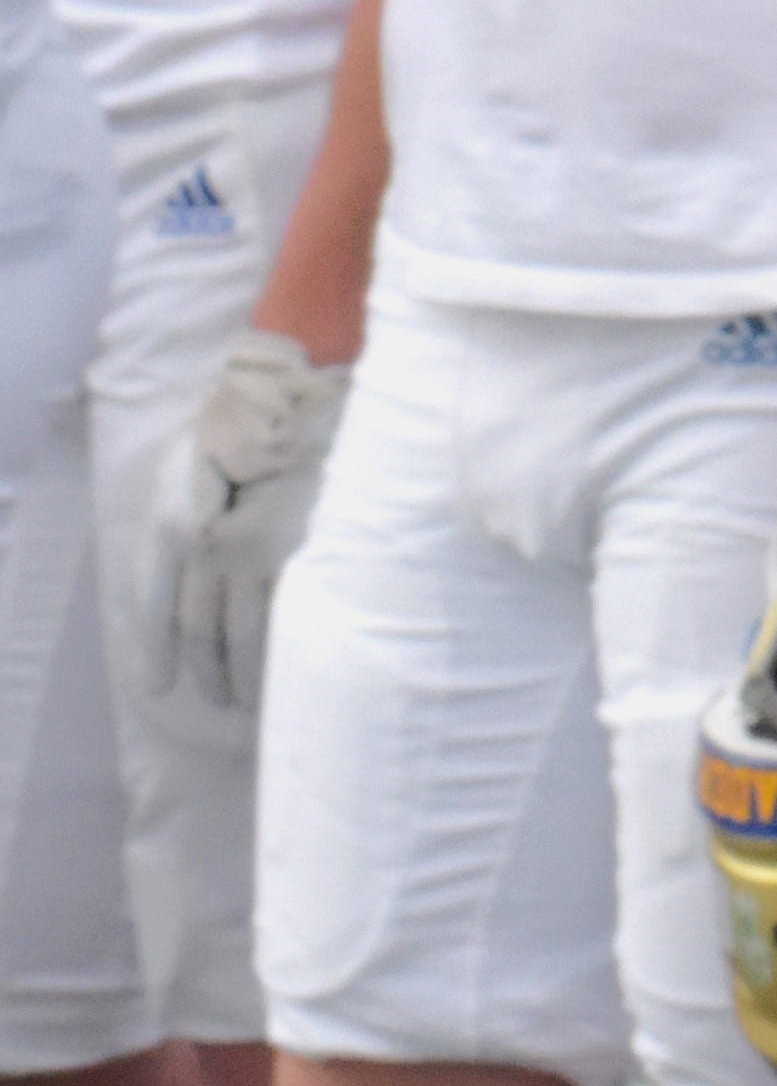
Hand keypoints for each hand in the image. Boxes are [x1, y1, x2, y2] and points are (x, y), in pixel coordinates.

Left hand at [148, 329, 353, 711]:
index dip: (159, 653)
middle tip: (220, 702)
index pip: (160, 608)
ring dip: (248, 672)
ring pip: (247, 631)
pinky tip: (295, 661)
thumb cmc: (251, 417)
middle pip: (202, 629)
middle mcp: (210, 545)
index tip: (162, 686)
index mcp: (174, 524)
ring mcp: (261, 550)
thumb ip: (193, 521)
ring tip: (254, 699)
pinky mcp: (308, 547)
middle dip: (209, 672)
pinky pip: (291, 610)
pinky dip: (289, 642)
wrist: (305, 383)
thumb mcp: (195, 466)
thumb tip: (199, 575)